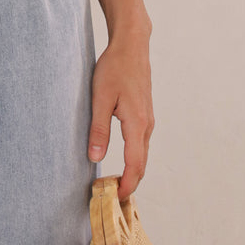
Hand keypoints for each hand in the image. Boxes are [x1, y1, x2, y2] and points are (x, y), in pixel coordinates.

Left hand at [87, 29, 154, 200]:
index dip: (127, 184)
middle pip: (142, 163)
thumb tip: (95, 158)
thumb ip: (98, 129)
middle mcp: (147, 124)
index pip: (135, 163)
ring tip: (118, 184)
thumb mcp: (100, 98)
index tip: (117, 198)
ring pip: (143, 153)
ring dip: (134, 171)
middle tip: (115, 198)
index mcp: (137, 123)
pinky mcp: (145, 114)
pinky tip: (125, 161)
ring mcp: (148, 119)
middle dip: (131, 183)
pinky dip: (136, 158)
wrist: (132, 45)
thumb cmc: (114, 68)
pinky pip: (142, 143)